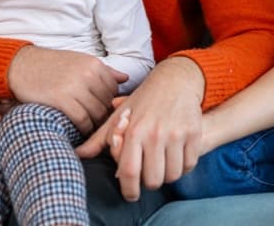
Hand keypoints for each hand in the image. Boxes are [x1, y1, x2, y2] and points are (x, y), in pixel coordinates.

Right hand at [7, 46, 127, 133]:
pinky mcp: (62, 100)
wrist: (22, 65)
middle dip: (104, 114)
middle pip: (107, 102)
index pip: (114, 89)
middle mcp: (88, 74)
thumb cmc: (52, 64)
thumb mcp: (80, 61)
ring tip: (91, 128)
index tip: (104, 110)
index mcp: (94, 63)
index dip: (110, 102)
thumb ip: (104, 70)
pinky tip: (81, 130)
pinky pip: (82, 120)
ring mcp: (75, 87)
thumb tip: (124, 78)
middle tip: (99, 123)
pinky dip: (84, 128)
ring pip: (97, 113)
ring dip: (95, 124)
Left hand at [76, 57, 204, 201]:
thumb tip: (79, 154)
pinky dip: (183, 165)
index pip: (129, 173)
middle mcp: (155, 133)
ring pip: (172, 175)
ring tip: (163, 160)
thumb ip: (101, 138)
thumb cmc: (145, 98)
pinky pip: (189, 164)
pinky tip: (176, 154)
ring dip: (167, 173)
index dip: (129, 190)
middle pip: (153, 180)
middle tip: (149, 169)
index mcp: (134, 130)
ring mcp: (177, 133)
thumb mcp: (121, 114)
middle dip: (150, 180)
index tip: (131, 193)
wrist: (176, 79)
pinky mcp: (194, 132)